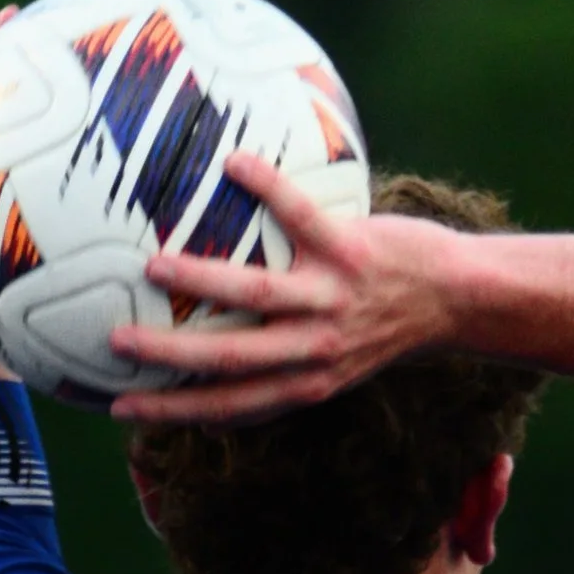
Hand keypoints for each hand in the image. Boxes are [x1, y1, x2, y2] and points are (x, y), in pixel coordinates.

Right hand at [107, 151, 486, 425]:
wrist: (456, 299)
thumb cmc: (385, 327)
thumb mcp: (336, 366)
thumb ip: (284, 369)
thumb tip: (215, 366)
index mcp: (307, 384)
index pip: (230, 406)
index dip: (175, 411)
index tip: (123, 408)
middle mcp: (316, 350)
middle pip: (231, 359)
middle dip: (170, 355)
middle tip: (116, 339)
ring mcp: (333, 300)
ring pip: (257, 295)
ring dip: (202, 280)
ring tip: (154, 264)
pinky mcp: (352, 251)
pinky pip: (301, 215)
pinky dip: (267, 187)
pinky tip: (233, 163)